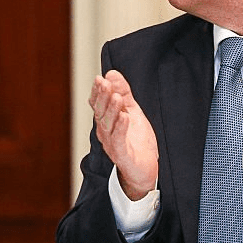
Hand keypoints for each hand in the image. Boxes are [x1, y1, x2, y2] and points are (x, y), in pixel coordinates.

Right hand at [89, 70, 158, 198]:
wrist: (145, 169)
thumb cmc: (136, 141)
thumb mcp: (132, 111)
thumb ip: (123, 92)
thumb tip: (111, 73)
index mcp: (106, 121)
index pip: (97, 104)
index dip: (98, 92)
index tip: (100, 78)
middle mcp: (105, 132)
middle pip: (100, 112)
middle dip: (102, 97)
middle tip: (105, 83)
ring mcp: (112, 144)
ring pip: (108, 125)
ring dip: (111, 110)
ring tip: (116, 97)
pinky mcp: (122, 155)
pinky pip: (119, 141)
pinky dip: (121, 128)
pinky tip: (125, 117)